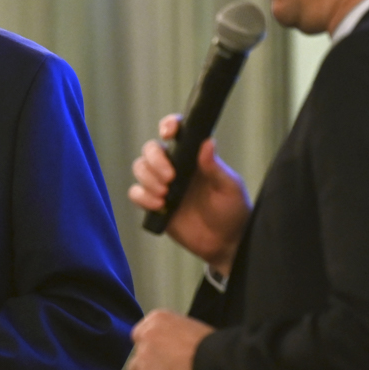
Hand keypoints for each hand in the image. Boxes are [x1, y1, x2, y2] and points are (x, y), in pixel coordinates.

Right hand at [128, 118, 250, 273]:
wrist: (225, 243)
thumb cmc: (232, 211)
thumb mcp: (229, 188)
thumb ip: (215, 167)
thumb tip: (208, 142)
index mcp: (194, 156)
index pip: (177, 132)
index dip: (168, 126)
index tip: (168, 133)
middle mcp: (175, 166)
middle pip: (150, 149)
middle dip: (155, 160)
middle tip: (170, 177)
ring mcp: (163, 185)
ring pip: (140, 168)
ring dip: (148, 179)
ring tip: (165, 194)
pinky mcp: (154, 205)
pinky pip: (136, 193)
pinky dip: (142, 197)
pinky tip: (159, 206)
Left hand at [128, 310, 212, 369]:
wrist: (213, 361)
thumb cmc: (210, 344)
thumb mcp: (189, 327)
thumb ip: (172, 335)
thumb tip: (171, 348)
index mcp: (157, 319)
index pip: (141, 333)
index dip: (150, 346)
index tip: (162, 354)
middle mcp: (145, 336)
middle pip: (138, 351)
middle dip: (149, 361)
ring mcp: (143, 358)